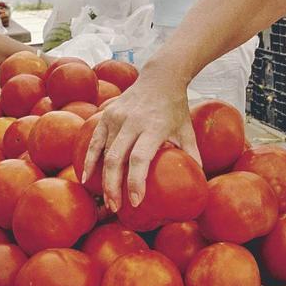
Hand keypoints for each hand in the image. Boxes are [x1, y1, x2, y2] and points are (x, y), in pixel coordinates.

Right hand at [83, 72, 200, 211]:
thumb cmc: (175, 108)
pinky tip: (86, 178)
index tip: (136, 202)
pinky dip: (89, 160)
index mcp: (154, 127)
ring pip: (104, 153)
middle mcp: (132, 122)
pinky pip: (94, 141)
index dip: (136, 182)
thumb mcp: (187, 130)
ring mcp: (117, 117)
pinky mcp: (107, 115)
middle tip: (116, 209)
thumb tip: (199, 182)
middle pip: (117, 159)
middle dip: (114, 187)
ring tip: (107, 199)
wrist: (160, 77)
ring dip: (103, 179)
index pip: (140, 159)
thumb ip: (192, 155)